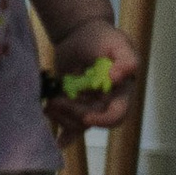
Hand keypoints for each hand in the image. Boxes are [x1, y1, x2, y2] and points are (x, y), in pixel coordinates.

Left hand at [41, 21, 141, 141]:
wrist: (81, 32)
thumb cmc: (103, 37)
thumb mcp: (118, 42)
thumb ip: (126, 58)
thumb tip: (118, 78)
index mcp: (121, 92)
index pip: (117, 114)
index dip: (103, 120)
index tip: (86, 116)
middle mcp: (106, 103)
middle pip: (92, 121)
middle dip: (74, 115)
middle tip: (57, 101)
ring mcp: (88, 106)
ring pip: (77, 124)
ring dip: (62, 117)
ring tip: (49, 103)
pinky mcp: (73, 105)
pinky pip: (69, 125)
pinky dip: (63, 135)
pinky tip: (57, 142)